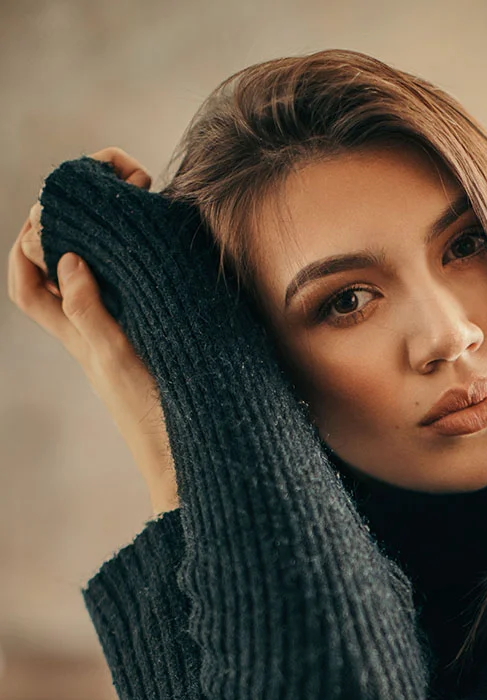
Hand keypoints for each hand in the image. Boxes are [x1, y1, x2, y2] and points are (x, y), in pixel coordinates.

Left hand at [7, 147, 178, 516]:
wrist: (193, 459)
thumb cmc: (153, 418)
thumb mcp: (114, 360)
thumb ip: (88, 311)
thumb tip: (68, 257)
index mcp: (76, 333)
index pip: (27, 279)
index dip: (28, 240)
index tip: (62, 209)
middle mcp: (96, 329)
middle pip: (60, 264)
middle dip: (73, 218)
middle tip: (115, 186)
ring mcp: (128, 331)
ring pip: (103, 272)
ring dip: (110, 234)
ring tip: (140, 204)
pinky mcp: (160, 334)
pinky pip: (139, 288)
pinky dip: (142, 259)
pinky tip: (167, 245)